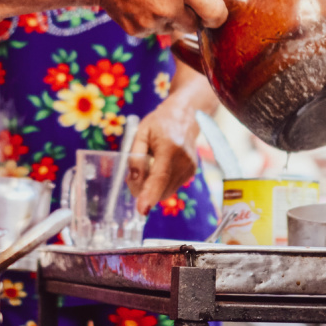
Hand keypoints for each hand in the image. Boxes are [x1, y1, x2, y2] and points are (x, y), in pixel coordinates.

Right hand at [95, 0, 226, 36]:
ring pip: (173, 27)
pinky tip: (139, 4)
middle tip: (178, 0)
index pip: (214, 12)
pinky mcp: (138, 31)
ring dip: (169, 17)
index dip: (218, 15)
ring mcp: (152, 22)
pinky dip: (151, 20)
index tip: (215, 13)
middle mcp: (169, 8)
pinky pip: (154, 30)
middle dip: (191, 15)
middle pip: (194, 25)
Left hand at [131, 95, 199, 214]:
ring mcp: (190, 167)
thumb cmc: (160, 122)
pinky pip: (172, 187)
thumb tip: (133, 180)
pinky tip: (159, 168)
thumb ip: (136, 156)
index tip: (142, 210)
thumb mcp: (141, 133)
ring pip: (167, 192)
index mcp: (170, 147)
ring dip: (153, 189)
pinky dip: (162, 184)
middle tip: (134, 178)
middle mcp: (184, 160)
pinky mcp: (192, 172)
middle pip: (162, 189)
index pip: (160, 176)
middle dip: (145, 191)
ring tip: (147, 169)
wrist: (186, 115)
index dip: (150, 194)